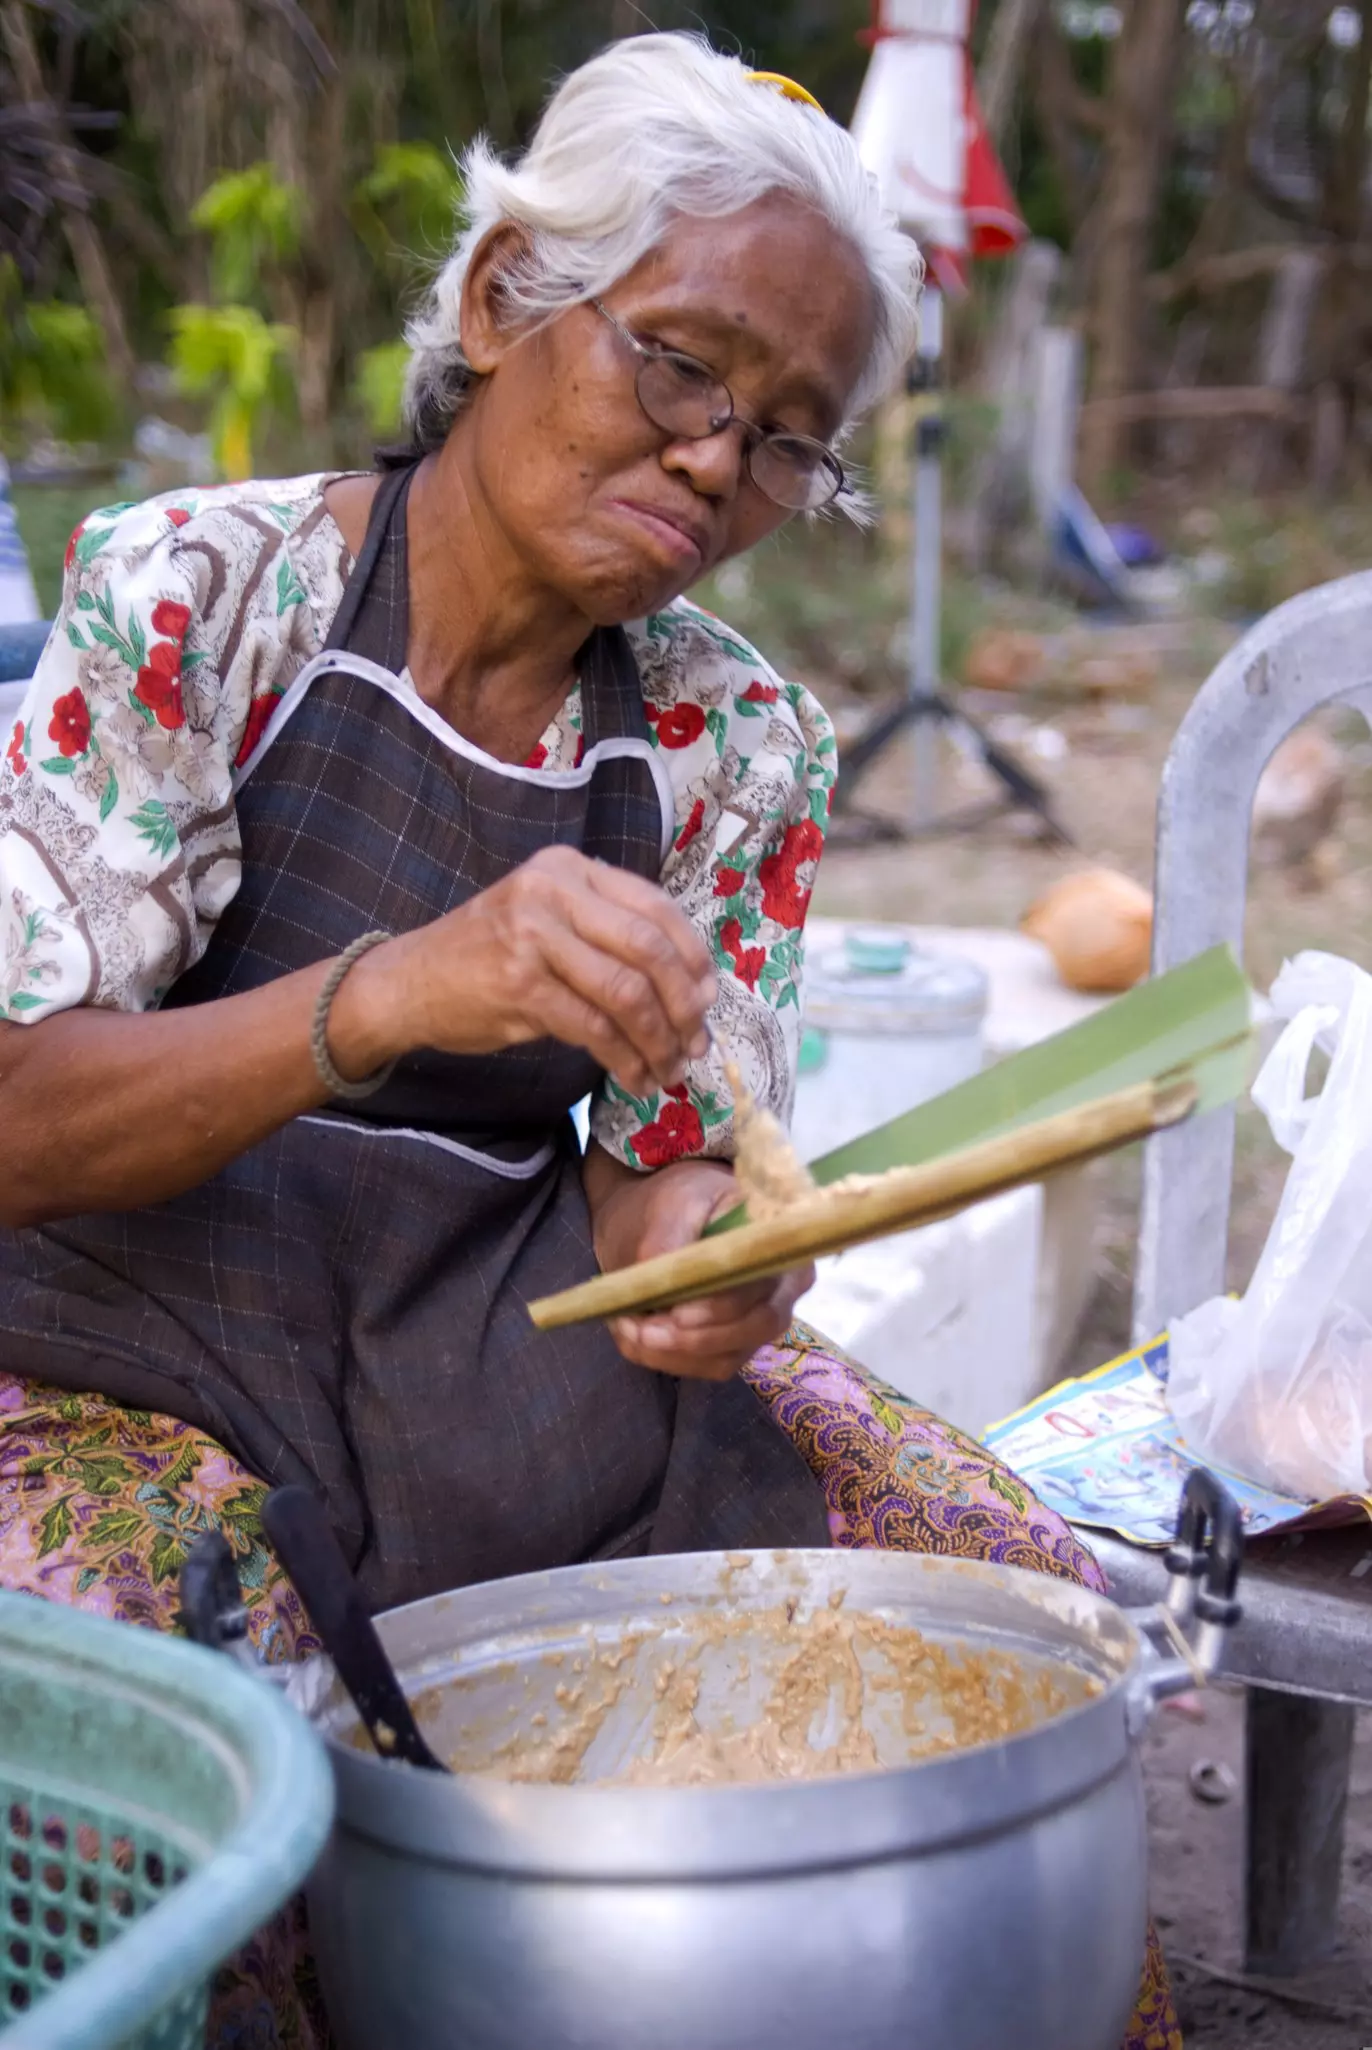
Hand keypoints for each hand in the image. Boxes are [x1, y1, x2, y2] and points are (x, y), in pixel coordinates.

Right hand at [333, 847, 716, 1096]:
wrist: (410, 982)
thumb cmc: (489, 956)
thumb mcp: (548, 918)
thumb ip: (608, 933)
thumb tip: (691, 985)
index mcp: (570, 868)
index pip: (655, 906)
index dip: (693, 957)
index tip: (708, 999)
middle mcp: (553, 891)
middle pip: (648, 949)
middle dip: (684, 1006)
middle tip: (696, 1044)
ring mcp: (534, 936)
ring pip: (627, 993)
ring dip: (659, 1041)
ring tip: (670, 1069)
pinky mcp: (520, 986)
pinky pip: (594, 1028)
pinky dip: (624, 1058)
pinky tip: (634, 1077)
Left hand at [589, 1154, 814, 1382]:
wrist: (664, 1218)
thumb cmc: (680, 1201)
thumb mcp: (671, 1203)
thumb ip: (669, 1237)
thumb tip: (661, 1276)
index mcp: (780, 1245)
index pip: (762, 1286)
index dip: (720, 1306)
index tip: (675, 1312)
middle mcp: (784, 1290)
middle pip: (751, 1330)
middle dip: (693, 1338)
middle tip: (641, 1328)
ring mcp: (761, 1324)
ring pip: (726, 1358)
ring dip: (672, 1353)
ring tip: (629, 1329)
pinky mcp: (736, 1346)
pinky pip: (707, 1367)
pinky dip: (666, 1360)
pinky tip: (636, 1338)